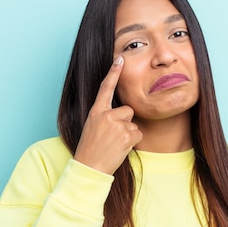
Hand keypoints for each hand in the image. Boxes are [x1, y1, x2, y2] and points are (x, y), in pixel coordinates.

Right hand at [73, 56, 142, 174]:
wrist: (89, 167)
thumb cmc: (91, 149)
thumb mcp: (92, 127)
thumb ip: (105, 116)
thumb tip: (124, 113)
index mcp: (96, 111)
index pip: (105, 88)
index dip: (113, 72)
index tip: (120, 59)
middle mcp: (106, 115)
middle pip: (128, 110)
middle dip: (125, 122)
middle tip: (112, 137)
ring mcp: (117, 125)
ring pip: (133, 124)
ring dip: (128, 135)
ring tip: (114, 144)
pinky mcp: (126, 135)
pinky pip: (138, 134)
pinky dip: (132, 143)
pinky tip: (120, 148)